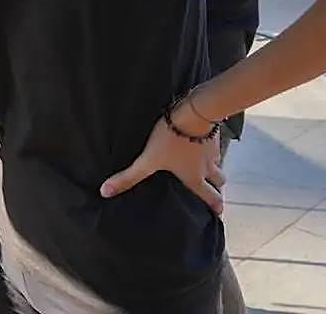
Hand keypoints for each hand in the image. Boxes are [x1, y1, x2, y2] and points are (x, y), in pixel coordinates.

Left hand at [99, 100, 225, 214]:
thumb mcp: (148, 160)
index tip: (219, 213)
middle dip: (217, 187)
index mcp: (195, 177)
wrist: (193, 112)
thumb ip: (129, 176)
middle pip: (219, 181)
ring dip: (215, 166)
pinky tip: (202, 140)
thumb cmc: (171, 139)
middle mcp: (208, 166)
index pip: (210, 197)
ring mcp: (213, 149)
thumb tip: (106, 192)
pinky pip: (215, 143)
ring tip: (208, 165)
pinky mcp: (213, 131)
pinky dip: (211, 146)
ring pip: (218, 162)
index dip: (215, 206)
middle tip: (216, 189)